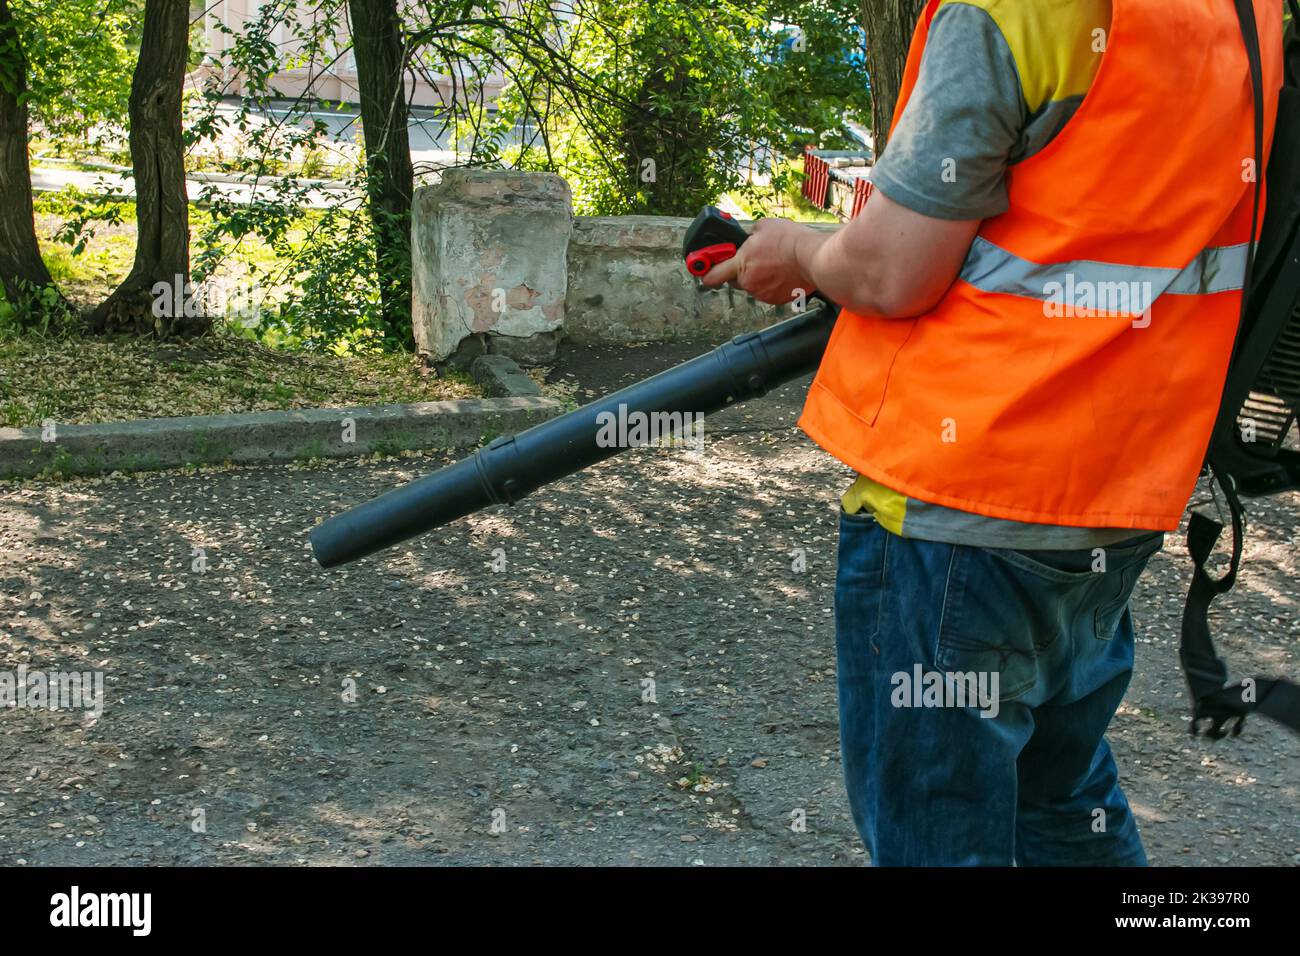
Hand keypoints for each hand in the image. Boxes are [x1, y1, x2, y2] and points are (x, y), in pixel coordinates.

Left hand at [698, 217, 822, 304]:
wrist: (812, 258)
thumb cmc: (790, 241)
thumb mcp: (764, 226)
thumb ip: (749, 235)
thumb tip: (748, 237)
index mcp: (740, 264)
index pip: (713, 275)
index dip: (706, 273)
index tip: (703, 271)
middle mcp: (748, 282)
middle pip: (735, 280)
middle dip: (740, 271)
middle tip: (754, 259)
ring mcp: (762, 293)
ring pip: (753, 286)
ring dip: (758, 278)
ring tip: (774, 264)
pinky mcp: (775, 300)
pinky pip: (767, 293)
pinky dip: (772, 285)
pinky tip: (782, 273)